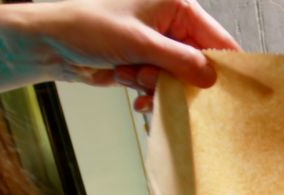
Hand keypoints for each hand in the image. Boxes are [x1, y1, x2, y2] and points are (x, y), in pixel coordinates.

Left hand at [0, 0, 238, 109]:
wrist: (50, 44)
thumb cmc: (88, 28)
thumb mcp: (140, 43)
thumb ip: (180, 61)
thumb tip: (213, 79)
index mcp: (178, 7)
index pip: (217, 40)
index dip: (225, 67)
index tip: (232, 94)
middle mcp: (172, 26)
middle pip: (199, 65)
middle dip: (178, 80)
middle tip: (154, 80)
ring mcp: (159, 48)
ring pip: (180, 81)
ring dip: (159, 89)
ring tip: (133, 78)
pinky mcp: (147, 66)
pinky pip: (163, 89)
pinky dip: (151, 95)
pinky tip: (133, 93)